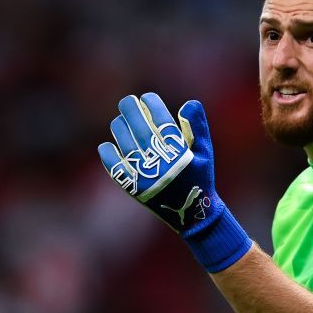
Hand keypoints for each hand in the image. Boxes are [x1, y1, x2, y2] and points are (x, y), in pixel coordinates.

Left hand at [98, 93, 251, 270]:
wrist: (192, 214)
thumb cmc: (199, 178)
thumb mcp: (205, 153)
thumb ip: (198, 127)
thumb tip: (189, 103)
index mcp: (180, 154)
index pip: (162, 122)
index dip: (153, 105)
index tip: (147, 97)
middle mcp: (162, 163)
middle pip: (140, 129)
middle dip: (132, 110)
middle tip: (127, 101)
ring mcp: (146, 176)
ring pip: (126, 143)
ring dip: (120, 128)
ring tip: (120, 121)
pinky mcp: (134, 188)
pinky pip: (115, 167)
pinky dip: (108, 154)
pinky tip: (108, 145)